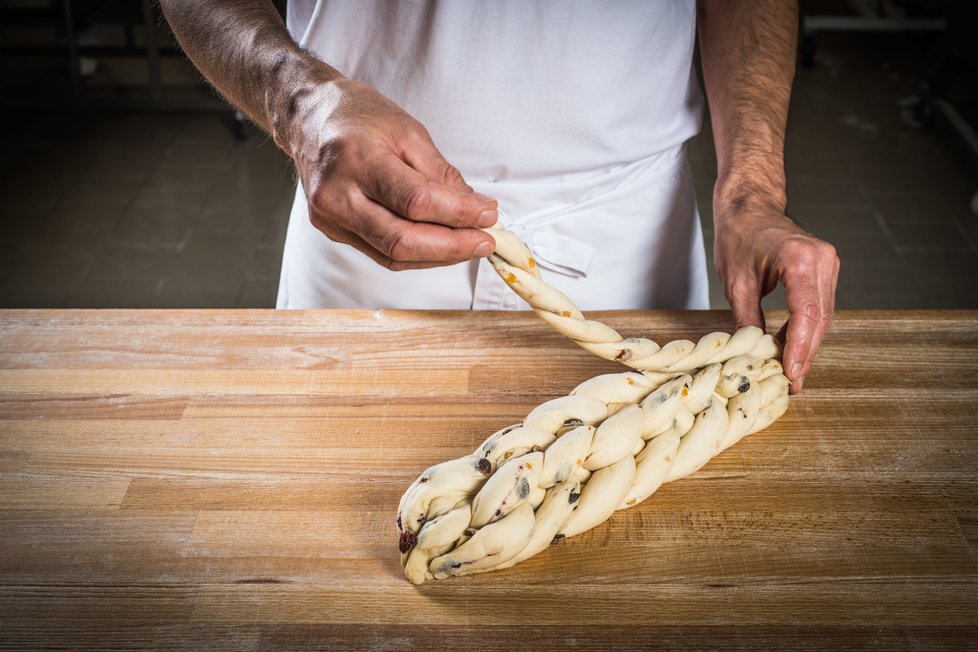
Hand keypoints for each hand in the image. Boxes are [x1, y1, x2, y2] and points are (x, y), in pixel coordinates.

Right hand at [287, 77, 496, 269]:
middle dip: (452, 246)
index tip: (489, 214)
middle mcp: (337, 195)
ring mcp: (331, 219)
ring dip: (438, 256)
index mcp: (357, 160)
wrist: (308, 118)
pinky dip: (417, 254)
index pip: (416, 201)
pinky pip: (381, 254)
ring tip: (470, 245)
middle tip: (485, 241)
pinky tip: (441, 246)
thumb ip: (440, 173)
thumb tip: (474, 207)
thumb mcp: (407, 130)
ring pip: (393, 255)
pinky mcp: (333, 232)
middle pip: (402, 239)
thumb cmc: (356, 117)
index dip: (458, 214)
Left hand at [714, 198, 839, 393]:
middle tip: (792, 383)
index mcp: (801, 259)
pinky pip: (819, 306)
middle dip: (805, 353)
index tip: (790, 374)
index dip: (799, 348)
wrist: (750, 206)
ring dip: (807, 344)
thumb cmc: (738, 236)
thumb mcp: (736, 282)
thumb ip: (746, 319)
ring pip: (822, 316)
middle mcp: (823, 260)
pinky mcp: (826, 269)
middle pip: (819, 319)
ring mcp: (829, 263)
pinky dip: (806, 328)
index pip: (806, 314)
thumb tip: (752, 353)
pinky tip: (792, 348)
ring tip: (791, 373)